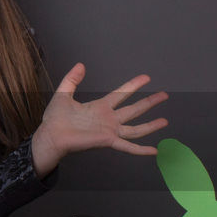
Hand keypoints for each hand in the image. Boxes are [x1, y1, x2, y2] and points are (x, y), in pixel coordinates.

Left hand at [31, 63, 167, 175]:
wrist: (51, 135)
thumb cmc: (55, 119)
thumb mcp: (64, 94)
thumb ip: (72, 79)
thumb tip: (81, 65)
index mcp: (100, 107)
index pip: (121, 94)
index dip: (134, 85)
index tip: (146, 78)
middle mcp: (108, 119)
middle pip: (134, 109)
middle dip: (149, 102)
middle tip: (164, 95)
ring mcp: (110, 131)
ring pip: (136, 128)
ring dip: (151, 125)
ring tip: (165, 121)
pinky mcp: (108, 141)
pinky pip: (128, 146)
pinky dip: (141, 150)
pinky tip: (154, 151)